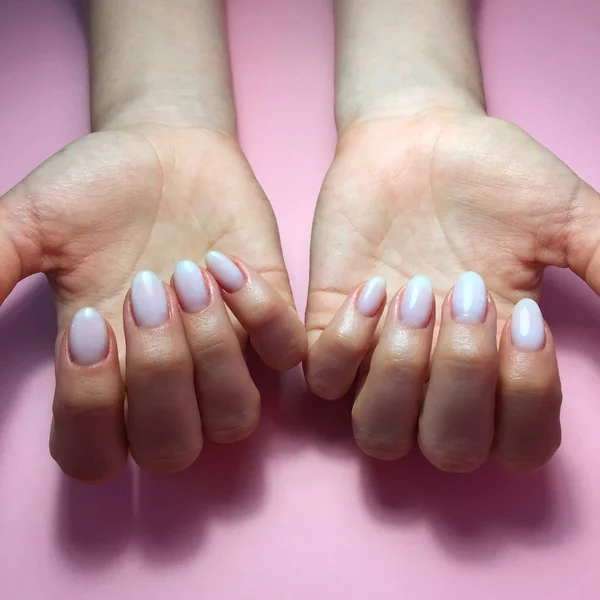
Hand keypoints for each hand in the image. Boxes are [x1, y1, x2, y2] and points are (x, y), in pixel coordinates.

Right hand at [1, 123, 304, 480]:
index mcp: (104, 367)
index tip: (91, 323)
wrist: (164, 146)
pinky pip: (286, 352)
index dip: (90, 410)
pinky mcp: (271, 312)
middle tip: (146, 291)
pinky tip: (226, 263)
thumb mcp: (33, 223)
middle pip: (171, 449)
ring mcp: (225, 347)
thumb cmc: (99, 188)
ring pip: (236, 417)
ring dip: (211, 352)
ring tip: (187, 276)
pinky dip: (262, 315)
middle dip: (158, 378)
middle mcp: (167, 373)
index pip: (94, 454)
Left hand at [306, 109, 599, 471]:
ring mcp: (378, 354)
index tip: (524, 314)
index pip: (518, 445)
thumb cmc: (488, 175)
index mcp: (499, 359)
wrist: (415, 136)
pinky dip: (346, 343)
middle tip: (466, 293)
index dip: (526, 399)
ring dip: (400, 373)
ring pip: (378, 433)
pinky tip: (372, 286)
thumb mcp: (562, 219)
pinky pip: (323, 379)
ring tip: (414, 293)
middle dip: (462, 378)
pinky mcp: (328, 324)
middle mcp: (437, 372)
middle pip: (448, 449)